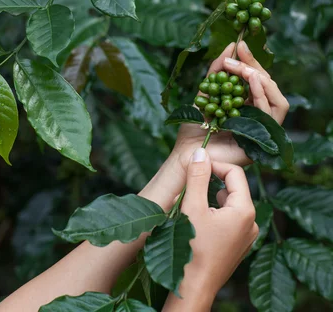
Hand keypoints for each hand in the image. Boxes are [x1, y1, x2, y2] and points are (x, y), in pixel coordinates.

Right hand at [162, 150, 258, 311]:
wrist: (193, 288)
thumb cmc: (193, 248)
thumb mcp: (193, 206)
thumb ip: (198, 177)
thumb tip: (201, 152)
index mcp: (245, 211)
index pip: (234, 173)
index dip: (214, 165)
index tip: (195, 166)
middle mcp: (251, 223)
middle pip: (232, 188)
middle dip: (210, 182)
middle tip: (189, 185)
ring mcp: (245, 236)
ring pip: (228, 204)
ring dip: (209, 198)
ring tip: (189, 204)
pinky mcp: (236, 246)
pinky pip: (227, 219)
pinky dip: (212, 213)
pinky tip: (196, 220)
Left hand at [172, 41, 288, 167]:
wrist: (185, 154)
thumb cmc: (193, 128)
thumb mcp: (205, 92)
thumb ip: (217, 71)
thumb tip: (231, 46)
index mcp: (247, 107)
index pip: (258, 81)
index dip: (251, 62)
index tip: (239, 46)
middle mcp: (258, 118)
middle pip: (269, 88)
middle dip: (254, 67)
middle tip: (237, 56)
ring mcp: (262, 131)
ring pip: (278, 101)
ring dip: (261, 80)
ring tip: (244, 70)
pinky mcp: (262, 141)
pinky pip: (272, 115)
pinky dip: (263, 95)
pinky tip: (251, 82)